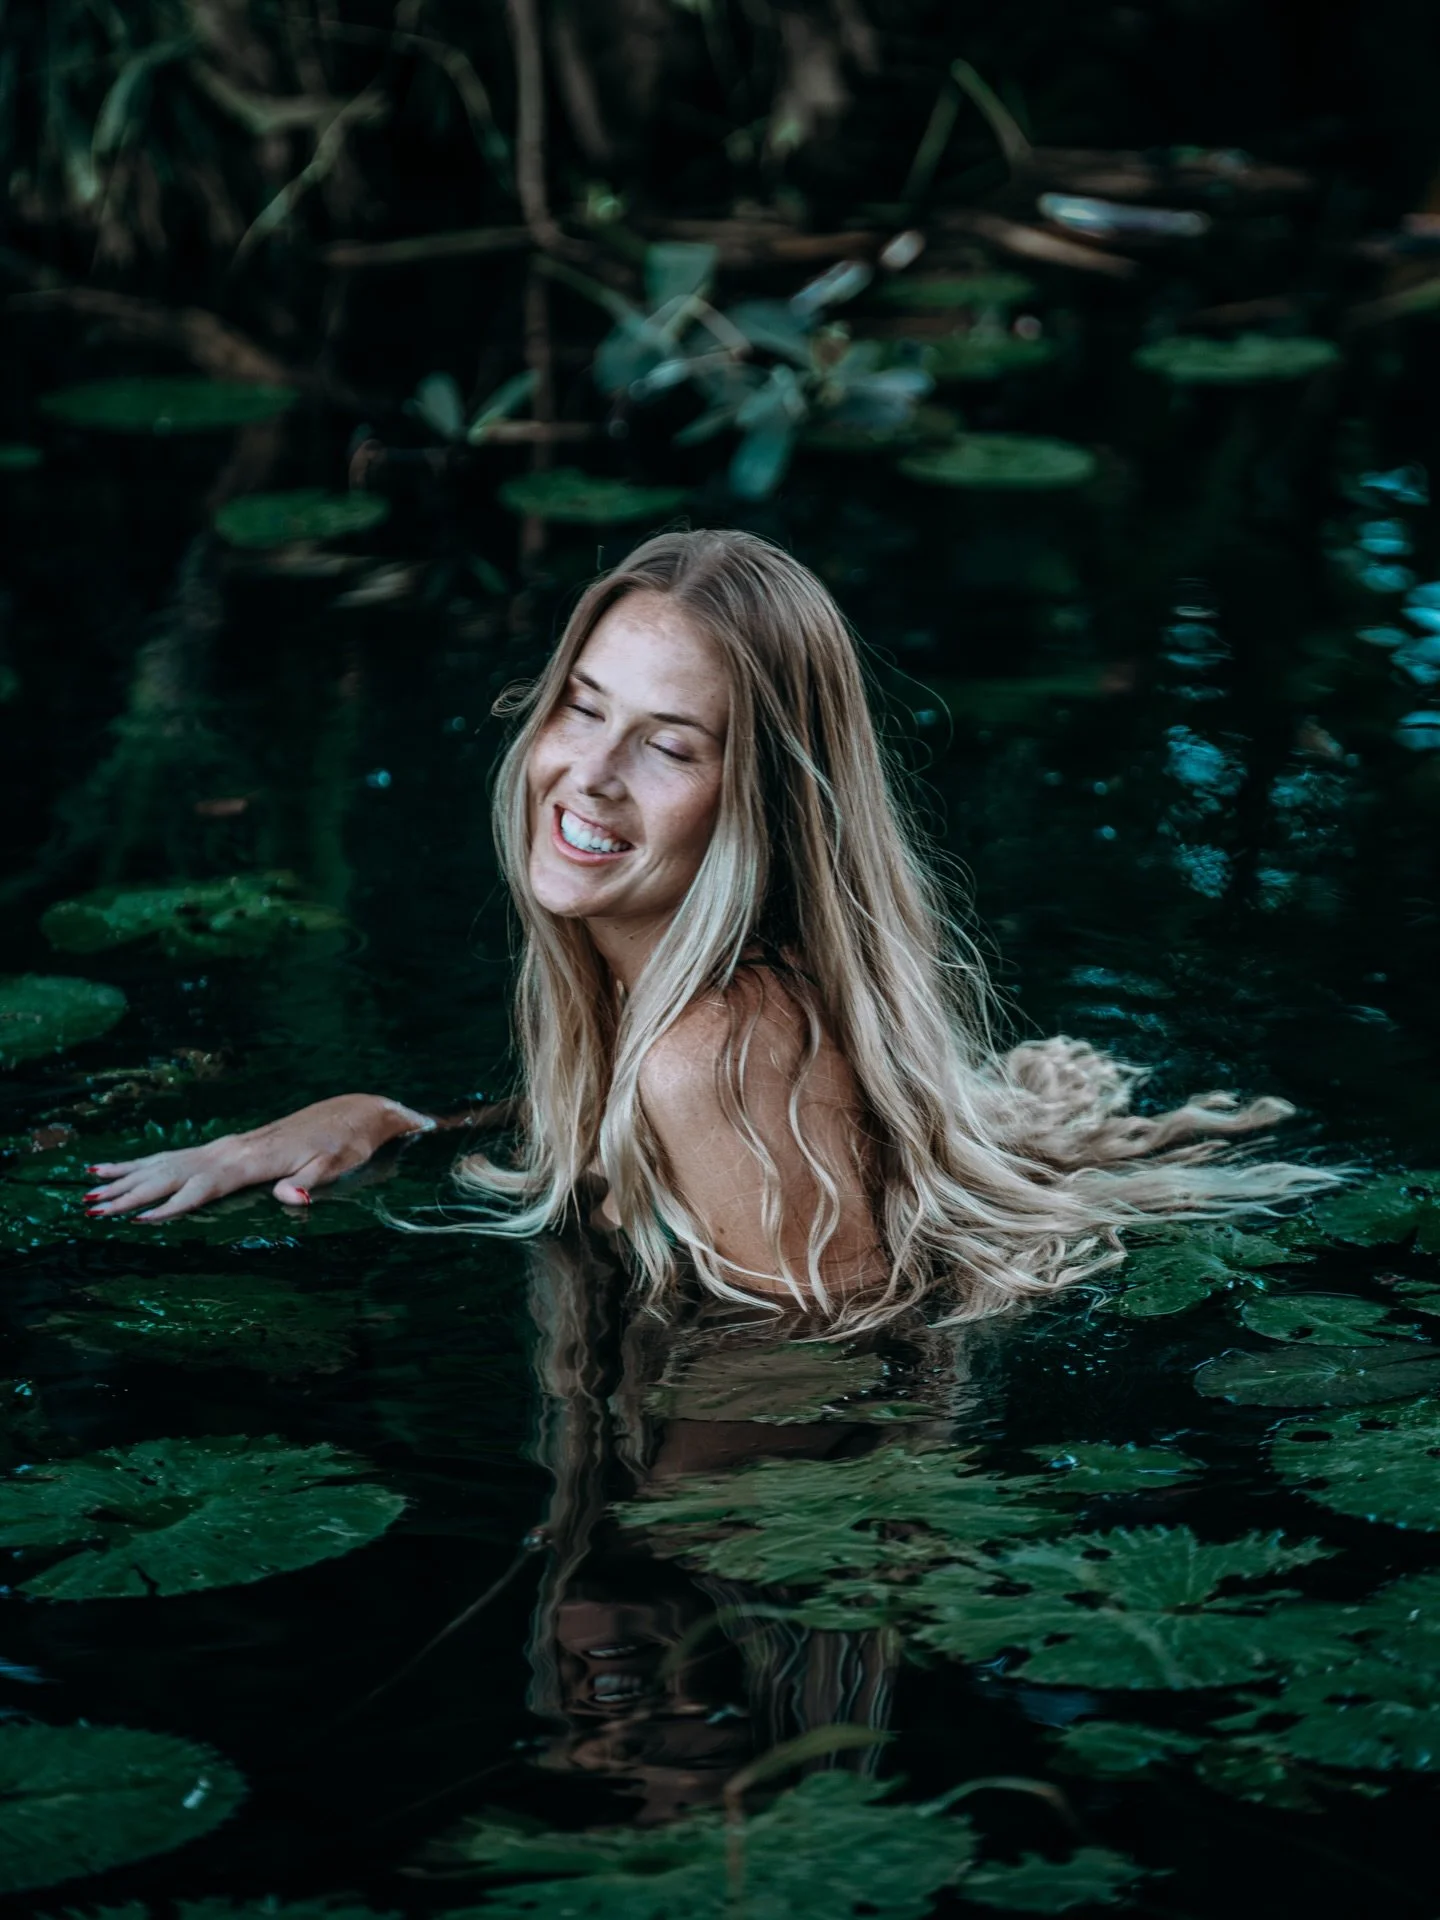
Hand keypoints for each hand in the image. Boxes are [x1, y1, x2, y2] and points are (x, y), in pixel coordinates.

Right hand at [82, 1094, 431, 1222]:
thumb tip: (290, 1198)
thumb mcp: (337, 1165)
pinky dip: (145, 1163)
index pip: (205, 1185)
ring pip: (167, 1162)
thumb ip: (310, 1181)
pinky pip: (177, 1156)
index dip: (173, 1204)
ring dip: (127, 1178)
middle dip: (132, 1193)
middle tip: (93, 1209)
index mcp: (253, 1159)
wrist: (353, 1112)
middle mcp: (232, 1149)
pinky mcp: (228, 1145)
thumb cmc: (346, 1144)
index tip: (139, 1218)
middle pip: (173, 1173)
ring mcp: (227, 1145)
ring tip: (89, 1190)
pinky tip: (119, 1168)